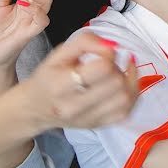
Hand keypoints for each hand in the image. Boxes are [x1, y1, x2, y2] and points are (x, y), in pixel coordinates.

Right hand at [21, 31, 138, 131]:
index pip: (102, 68)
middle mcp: (75, 106)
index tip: (104, 52)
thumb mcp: (59, 53)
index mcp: (61, 85)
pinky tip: (126, 84)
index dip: (109, 54)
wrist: (35, 109)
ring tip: (120, 71)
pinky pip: (126, 111)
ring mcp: (88, 119)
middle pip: (116, 82)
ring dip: (129, 80)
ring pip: (125, 98)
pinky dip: (131, 95)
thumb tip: (112, 45)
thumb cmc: (48, 77)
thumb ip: (85, 41)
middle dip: (118, 67)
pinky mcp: (98, 125)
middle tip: (110, 63)